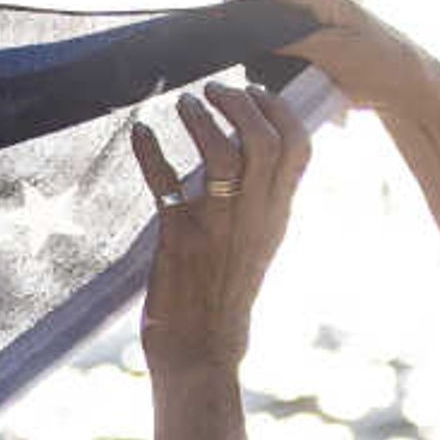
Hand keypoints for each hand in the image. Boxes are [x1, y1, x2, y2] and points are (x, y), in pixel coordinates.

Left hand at [128, 81, 310, 372]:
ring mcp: (219, 226)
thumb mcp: (258, 244)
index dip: (278, 109)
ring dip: (200, 119)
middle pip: (264, 138)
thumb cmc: (224, 296)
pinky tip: (139, 134)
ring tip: (183, 105)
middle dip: (239, 102)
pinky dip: (149, 152)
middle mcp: (254, 216)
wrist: (203, 350)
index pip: (300, 147)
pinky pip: (165, 182)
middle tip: (212, 89)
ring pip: (224, 152)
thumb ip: (259, 202)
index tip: (254, 90)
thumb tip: (250, 159)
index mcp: (276, 215)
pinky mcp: (180, 239)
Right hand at [229, 0, 436, 120]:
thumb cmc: (375, 64)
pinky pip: (274, 48)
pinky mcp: (307, 36)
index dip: (231, 17)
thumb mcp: (330, 51)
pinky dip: (273, 64)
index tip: (220, 45)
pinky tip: (281, 80)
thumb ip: (290, 39)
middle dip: (246, 42)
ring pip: (261, 35)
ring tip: (270, 78)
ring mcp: (306, 16)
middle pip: (253, 14)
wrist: (404, 83)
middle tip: (254, 72)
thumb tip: (248, 36)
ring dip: (259, 58)